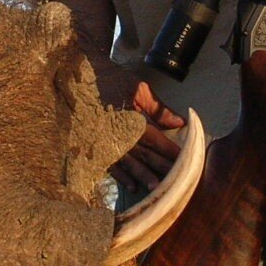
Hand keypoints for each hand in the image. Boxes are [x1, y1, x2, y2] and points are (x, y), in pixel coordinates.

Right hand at [95, 61, 183, 192]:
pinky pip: (109, 164)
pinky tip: (132, 185)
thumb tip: (180, 122)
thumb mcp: (139, 89)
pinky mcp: (95, 144)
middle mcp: (118, 132)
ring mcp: (105, 140)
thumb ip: (159, 109)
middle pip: (144, 154)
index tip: (185, 161)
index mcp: (131, 118)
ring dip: (142, 176)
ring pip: (128, 162)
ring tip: (156, 188)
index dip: (170, 151)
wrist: (79, 76)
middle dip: (160, 168)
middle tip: (177, 183)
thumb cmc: (112, 80)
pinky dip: (121, 176)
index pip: (155, 139)